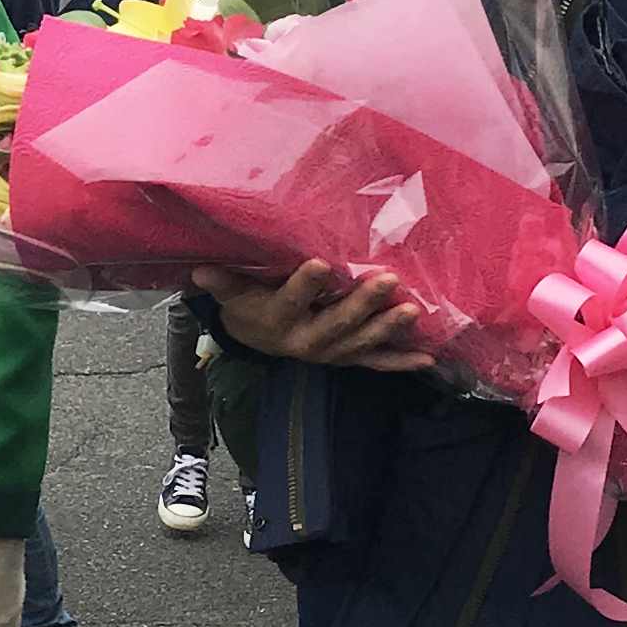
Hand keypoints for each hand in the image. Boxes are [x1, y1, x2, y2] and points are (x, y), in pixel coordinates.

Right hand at [193, 260, 434, 371]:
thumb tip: (199, 270)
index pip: (291, 301)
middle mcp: (307, 342)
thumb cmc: (249, 306)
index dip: (305, 285)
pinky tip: (427, 359)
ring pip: (361, 343)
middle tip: (387, 280)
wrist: (258, 340)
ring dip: (388, 329)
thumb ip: (223, 282)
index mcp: (278, 321)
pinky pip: (375, 363)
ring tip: (411, 311)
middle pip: (336, 324)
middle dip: (362, 304)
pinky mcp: (347, 358)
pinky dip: (400, 361)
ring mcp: (331, 353)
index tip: (322, 263)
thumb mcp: (233, 295)